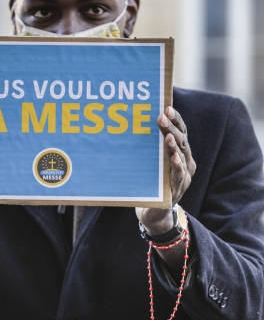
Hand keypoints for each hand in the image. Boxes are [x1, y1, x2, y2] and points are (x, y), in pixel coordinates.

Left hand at [136, 106, 195, 233]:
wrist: (152, 211)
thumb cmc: (150, 182)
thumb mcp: (150, 161)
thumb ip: (149, 147)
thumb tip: (132, 124)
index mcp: (181, 152)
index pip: (181, 131)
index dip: (176, 119)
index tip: (167, 107)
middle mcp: (186, 162)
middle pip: (181, 141)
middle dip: (172, 127)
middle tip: (162, 117)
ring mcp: (184, 176)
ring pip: (181, 156)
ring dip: (174, 145)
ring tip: (168, 135)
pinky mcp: (178, 190)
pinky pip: (179, 176)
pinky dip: (177, 166)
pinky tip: (175, 159)